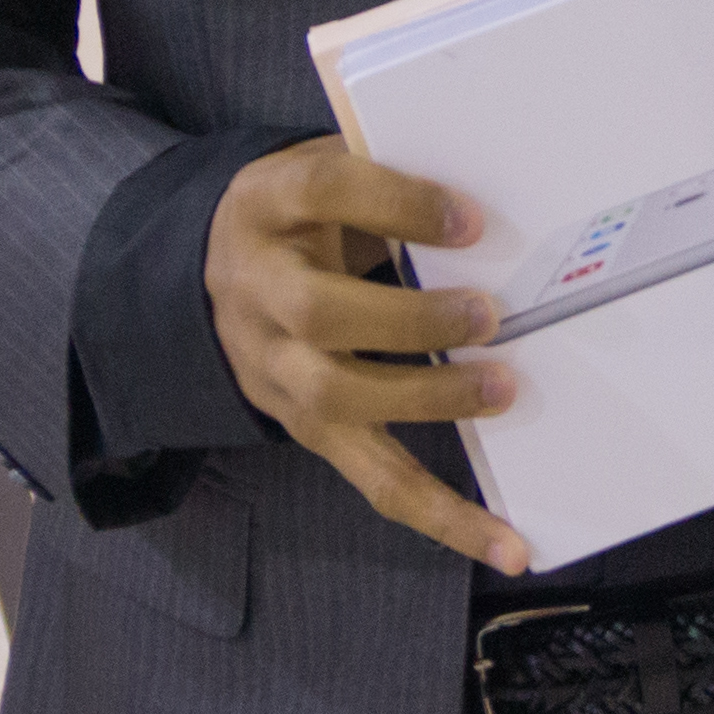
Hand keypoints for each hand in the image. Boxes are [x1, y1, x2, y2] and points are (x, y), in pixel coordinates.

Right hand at [205, 137, 530, 573]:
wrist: (207, 270)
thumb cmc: (301, 212)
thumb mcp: (325, 170)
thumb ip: (389, 177)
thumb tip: (498, 198)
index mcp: (266, 203)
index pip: (324, 192)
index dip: (398, 204)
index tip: (470, 219)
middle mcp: (257, 288)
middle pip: (318, 312)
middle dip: (408, 319)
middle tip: (487, 315)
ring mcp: (275, 367)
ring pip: (337, 397)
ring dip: (428, 399)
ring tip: (502, 389)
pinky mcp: (307, 428)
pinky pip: (375, 479)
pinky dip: (446, 516)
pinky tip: (506, 543)